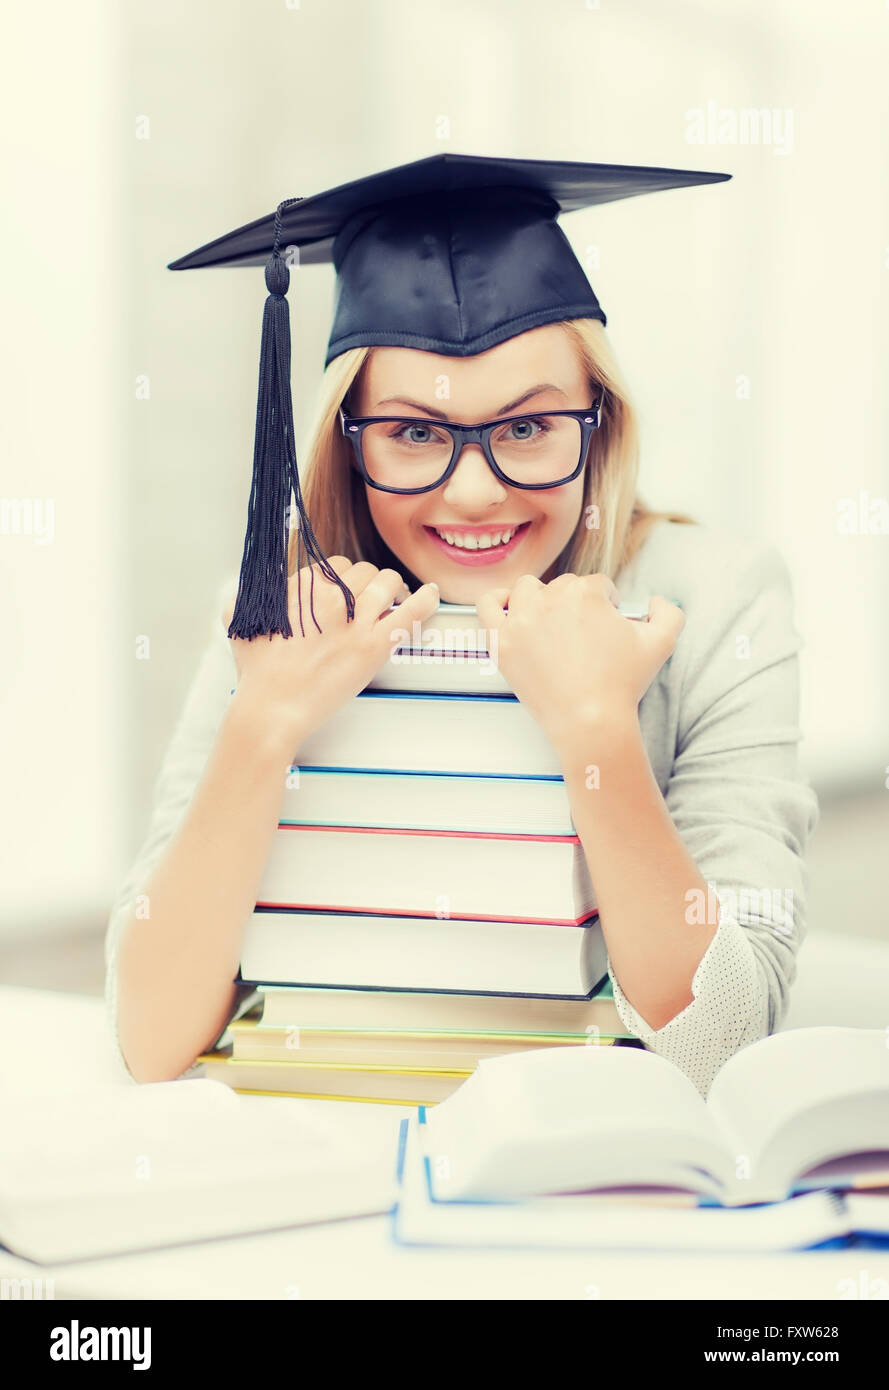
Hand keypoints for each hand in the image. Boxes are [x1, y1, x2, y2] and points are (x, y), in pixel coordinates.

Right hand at [222, 557, 439, 742]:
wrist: (273, 709)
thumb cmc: (257, 672)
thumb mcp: (240, 621)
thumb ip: (248, 595)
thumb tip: (258, 583)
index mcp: (302, 587)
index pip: (335, 563)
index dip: (341, 577)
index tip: (343, 591)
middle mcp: (330, 597)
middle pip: (364, 570)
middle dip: (368, 582)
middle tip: (368, 600)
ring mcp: (355, 621)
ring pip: (388, 583)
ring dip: (393, 588)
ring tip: (394, 600)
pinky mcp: (375, 646)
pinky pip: (411, 611)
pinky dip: (426, 599)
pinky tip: (432, 593)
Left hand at [476, 573, 684, 753]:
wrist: (591, 723)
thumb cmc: (624, 684)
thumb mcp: (662, 643)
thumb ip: (669, 612)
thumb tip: (656, 598)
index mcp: (585, 592)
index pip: (597, 586)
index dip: (607, 606)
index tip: (607, 630)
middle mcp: (550, 599)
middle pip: (563, 587)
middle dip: (576, 606)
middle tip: (582, 637)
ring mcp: (521, 620)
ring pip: (527, 589)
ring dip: (540, 599)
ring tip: (551, 623)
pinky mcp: (501, 642)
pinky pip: (487, 606)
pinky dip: (496, 601)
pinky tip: (509, 610)